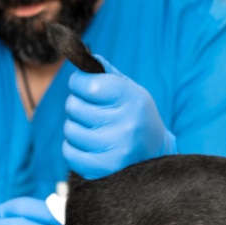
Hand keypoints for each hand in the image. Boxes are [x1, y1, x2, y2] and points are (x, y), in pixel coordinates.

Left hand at [63, 56, 176, 179]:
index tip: (85, 87)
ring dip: (76, 128)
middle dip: (79, 106)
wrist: (156, 155)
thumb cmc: (137, 117)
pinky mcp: (105, 169)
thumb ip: (106, 73)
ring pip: (70, 130)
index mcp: (132, 100)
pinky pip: (69, 153)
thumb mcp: (131, 91)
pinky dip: (74, 149)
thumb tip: (81, 55)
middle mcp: (126, 125)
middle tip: (95, 112)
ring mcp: (116, 149)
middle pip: (74, 106)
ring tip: (95, 131)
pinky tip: (91, 147)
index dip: (79, 83)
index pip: (88, 84)